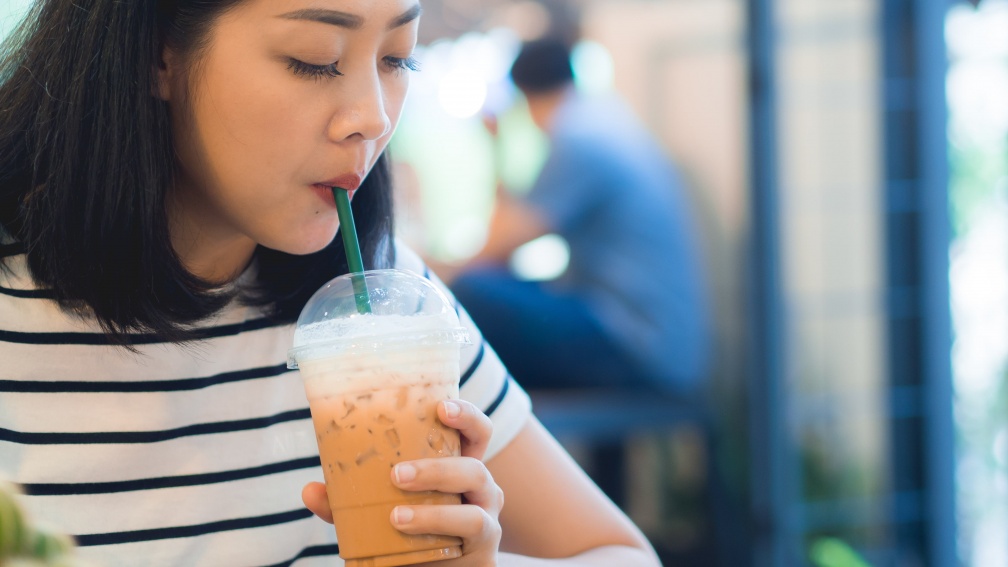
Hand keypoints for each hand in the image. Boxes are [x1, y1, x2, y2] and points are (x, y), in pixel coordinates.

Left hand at [302, 399, 502, 565]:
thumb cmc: (410, 532)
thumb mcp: (377, 511)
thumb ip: (348, 501)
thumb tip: (311, 490)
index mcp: (459, 464)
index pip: (475, 431)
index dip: (465, 415)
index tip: (440, 407)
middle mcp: (480, 487)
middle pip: (475, 466)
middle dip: (436, 468)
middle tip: (396, 474)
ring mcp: (486, 516)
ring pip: (473, 504)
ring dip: (434, 508)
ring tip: (396, 515)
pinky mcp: (484, 546)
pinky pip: (473, 531)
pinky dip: (436, 527)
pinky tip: (407, 529)